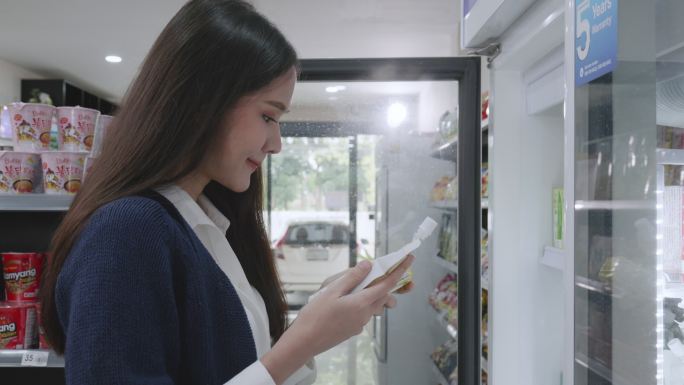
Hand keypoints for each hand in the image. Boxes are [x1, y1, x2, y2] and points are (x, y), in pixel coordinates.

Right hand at [262, 254, 414, 384]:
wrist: (304, 342)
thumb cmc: (315, 315)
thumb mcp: (331, 291)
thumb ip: (351, 278)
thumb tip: (368, 265)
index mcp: (362, 303)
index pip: (387, 284)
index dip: (400, 270)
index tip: (410, 259)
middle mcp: (365, 314)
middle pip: (383, 295)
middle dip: (385, 283)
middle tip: (375, 273)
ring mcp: (360, 324)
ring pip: (374, 305)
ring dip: (372, 294)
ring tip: (353, 288)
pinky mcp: (353, 330)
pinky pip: (364, 313)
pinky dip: (361, 304)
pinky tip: (343, 303)